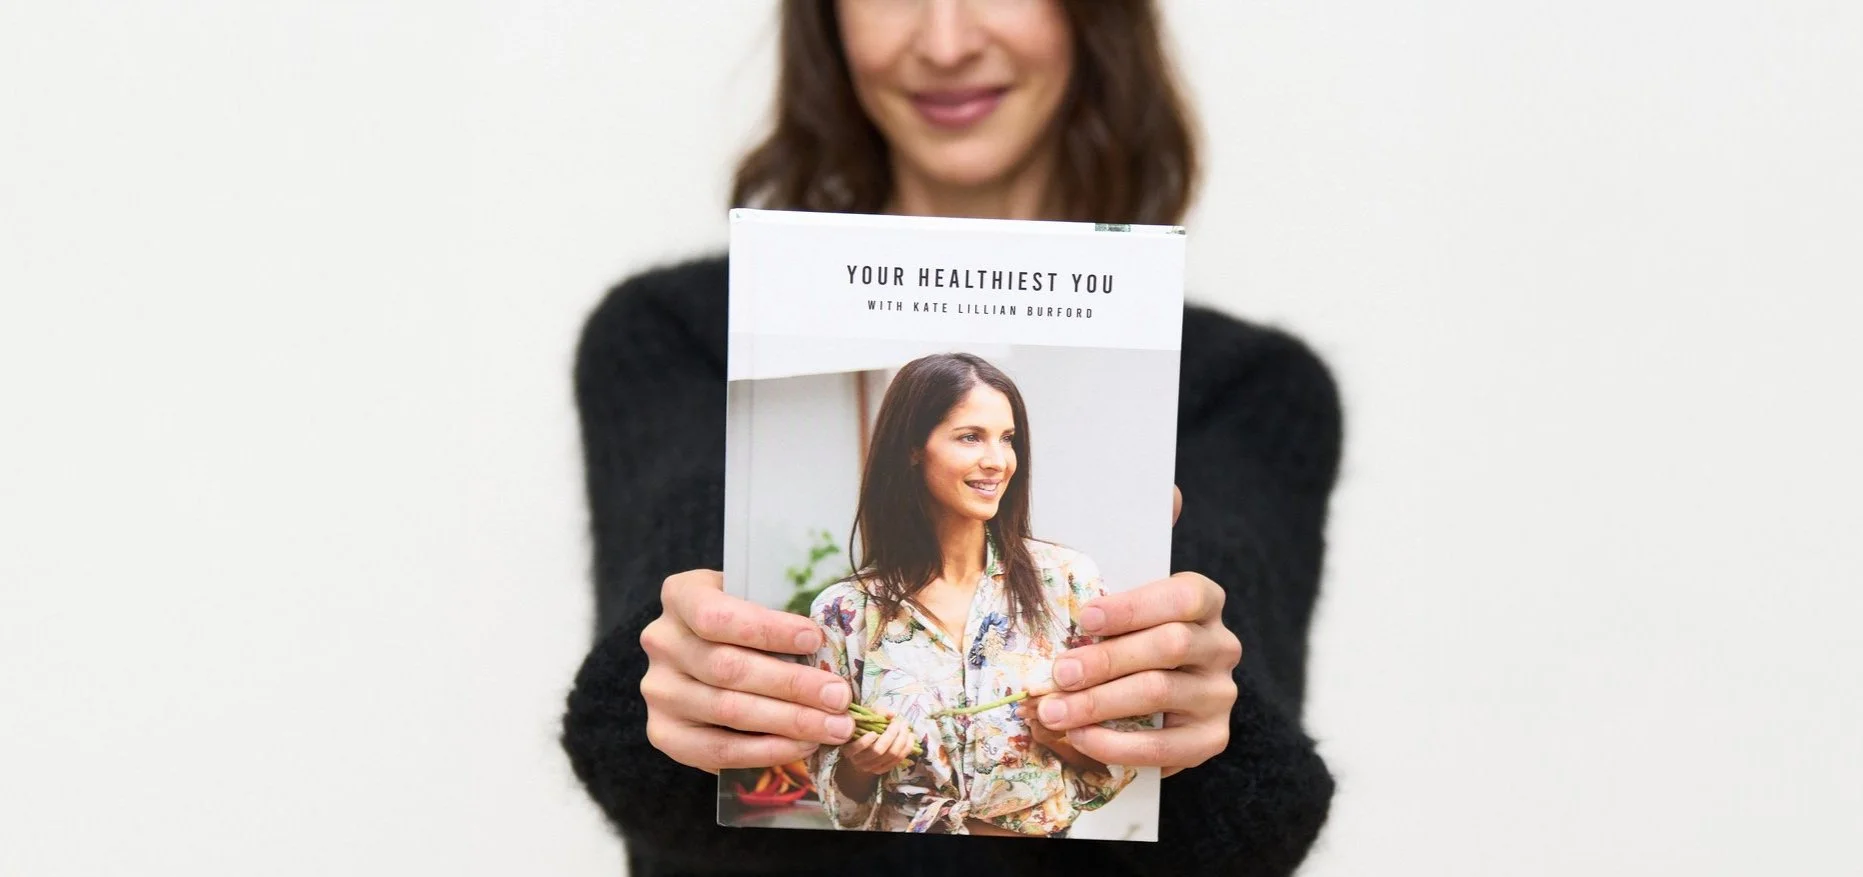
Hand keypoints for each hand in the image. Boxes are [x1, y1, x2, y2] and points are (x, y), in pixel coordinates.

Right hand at [638, 570, 856, 772]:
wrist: (703, 653)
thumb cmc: (744, 621)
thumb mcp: (755, 599)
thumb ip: (781, 612)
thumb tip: (835, 645)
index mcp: (681, 596)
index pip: (717, 616)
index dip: (767, 630)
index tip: (814, 640)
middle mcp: (661, 642)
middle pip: (727, 668)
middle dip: (792, 685)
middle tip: (838, 697)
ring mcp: (658, 690)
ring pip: (727, 711)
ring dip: (789, 722)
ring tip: (833, 727)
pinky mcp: (663, 733)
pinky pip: (718, 750)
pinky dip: (766, 750)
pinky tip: (802, 745)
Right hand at [838, 709, 914, 776]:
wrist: (862, 749)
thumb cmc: (863, 728)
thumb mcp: (865, 717)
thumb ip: (876, 712)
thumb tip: (891, 715)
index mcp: (849, 748)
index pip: (856, 748)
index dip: (866, 741)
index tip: (874, 731)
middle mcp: (859, 761)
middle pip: (878, 751)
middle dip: (892, 734)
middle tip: (900, 722)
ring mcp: (871, 768)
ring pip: (891, 756)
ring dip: (902, 740)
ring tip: (906, 728)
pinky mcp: (883, 770)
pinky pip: (898, 760)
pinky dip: (907, 748)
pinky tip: (910, 737)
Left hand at [1032, 485, 1241, 776]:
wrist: (1148, 699)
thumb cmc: (1123, 632)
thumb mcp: (1124, 587)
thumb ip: (1140, 544)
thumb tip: (1169, 490)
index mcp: (1205, 600)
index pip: (1184, 595)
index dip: (1133, 606)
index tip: (1084, 616)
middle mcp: (1222, 645)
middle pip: (1165, 647)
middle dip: (1103, 661)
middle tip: (1056, 673)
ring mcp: (1220, 694)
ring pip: (1160, 695)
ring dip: (1099, 705)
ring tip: (1052, 710)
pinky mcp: (1211, 739)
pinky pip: (1167, 748)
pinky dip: (1119, 746)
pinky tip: (1081, 740)